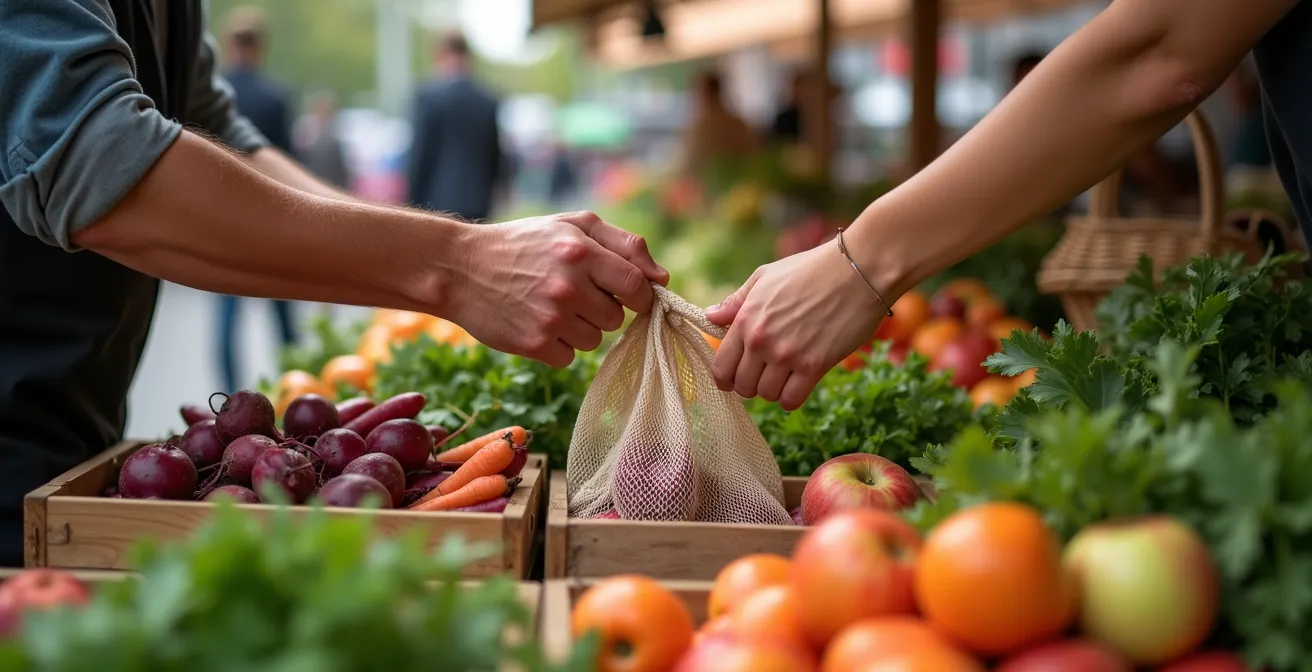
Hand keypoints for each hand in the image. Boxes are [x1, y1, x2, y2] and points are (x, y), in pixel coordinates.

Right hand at [447, 211, 667, 366]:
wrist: (460, 268)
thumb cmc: (524, 244)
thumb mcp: (572, 226)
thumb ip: (624, 245)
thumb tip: (662, 278)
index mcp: (581, 252)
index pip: (637, 287)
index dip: (638, 295)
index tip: (627, 296)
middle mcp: (569, 286)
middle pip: (616, 318)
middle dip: (601, 309)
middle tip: (572, 293)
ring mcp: (551, 318)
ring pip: (595, 341)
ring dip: (580, 328)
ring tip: (550, 306)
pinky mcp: (534, 344)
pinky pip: (569, 357)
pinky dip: (558, 346)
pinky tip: (537, 323)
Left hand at [705, 240, 884, 409]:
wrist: (858, 270)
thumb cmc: (812, 268)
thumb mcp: (766, 276)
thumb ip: (736, 301)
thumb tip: (710, 316)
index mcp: (746, 319)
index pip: (720, 367)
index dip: (726, 377)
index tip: (736, 376)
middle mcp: (761, 341)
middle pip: (742, 386)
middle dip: (751, 385)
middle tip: (765, 374)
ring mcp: (787, 355)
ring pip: (767, 395)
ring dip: (774, 390)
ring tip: (785, 375)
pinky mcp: (815, 365)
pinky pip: (791, 400)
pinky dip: (792, 398)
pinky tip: (799, 383)